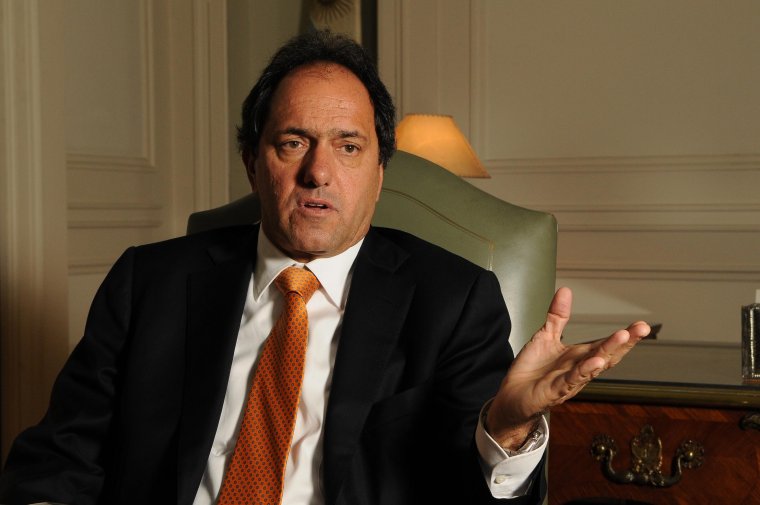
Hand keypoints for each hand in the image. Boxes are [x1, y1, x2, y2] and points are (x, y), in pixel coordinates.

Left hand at [485, 287, 649, 448]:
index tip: (642, 325)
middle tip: (641, 328)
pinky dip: (583, 372)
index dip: (625, 336)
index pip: (605, 344)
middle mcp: (579, 369)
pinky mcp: (554, 391)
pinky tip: (594, 362)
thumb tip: (566, 290)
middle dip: (625, 342)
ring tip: (622, 337)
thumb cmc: (533, 370)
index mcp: (579, 356)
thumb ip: (558, 316)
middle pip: (606, 354)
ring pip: (593, 367)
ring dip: (607, 352)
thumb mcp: (545, 337)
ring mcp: (569, 381)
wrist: (512, 396)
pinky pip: (571, 380)